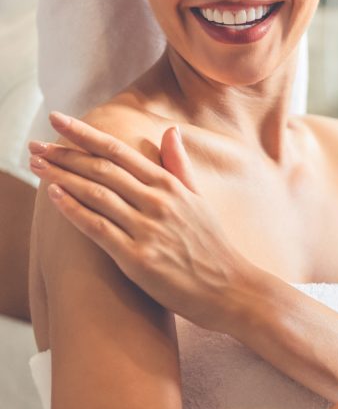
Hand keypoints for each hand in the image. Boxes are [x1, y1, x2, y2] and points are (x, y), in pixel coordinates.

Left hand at [28, 112, 255, 333]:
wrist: (230, 288)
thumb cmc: (213, 245)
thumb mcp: (199, 199)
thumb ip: (179, 165)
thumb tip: (171, 130)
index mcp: (171, 185)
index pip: (120, 151)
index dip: (85, 134)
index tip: (58, 120)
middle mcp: (158, 202)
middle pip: (102, 169)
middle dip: (64, 153)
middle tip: (36, 143)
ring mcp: (148, 229)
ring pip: (96, 194)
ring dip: (61, 177)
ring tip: (36, 163)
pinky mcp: (138, 258)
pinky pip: (98, 228)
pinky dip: (73, 210)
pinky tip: (53, 195)